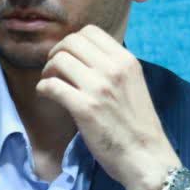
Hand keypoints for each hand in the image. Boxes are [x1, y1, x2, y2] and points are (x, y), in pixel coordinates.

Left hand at [36, 25, 180, 189]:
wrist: (146, 157)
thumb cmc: (138, 126)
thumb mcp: (133, 85)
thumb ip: (113, 68)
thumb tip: (85, 57)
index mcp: (126, 61)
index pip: (90, 31)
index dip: (73, 42)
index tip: (68, 57)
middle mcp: (113, 69)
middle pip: (70, 42)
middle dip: (56, 53)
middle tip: (54, 70)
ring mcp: (98, 88)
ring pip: (58, 60)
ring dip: (48, 71)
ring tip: (51, 84)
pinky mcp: (84, 108)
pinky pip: (51, 86)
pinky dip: (43, 89)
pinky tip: (47, 96)